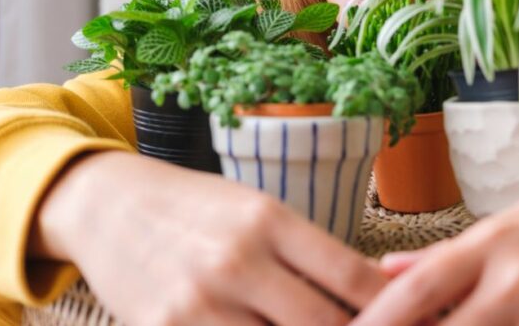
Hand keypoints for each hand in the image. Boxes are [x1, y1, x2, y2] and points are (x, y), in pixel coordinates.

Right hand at [31, 151, 385, 325]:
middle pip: (323, 324)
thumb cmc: (196, 207)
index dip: (389, 305)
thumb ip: (308, 251)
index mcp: (267, 219)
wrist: (108, 205)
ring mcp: (198, 303)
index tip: (411, 315)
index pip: (350, 276)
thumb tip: (374, 288)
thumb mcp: (256, 208)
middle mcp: (236, 261)